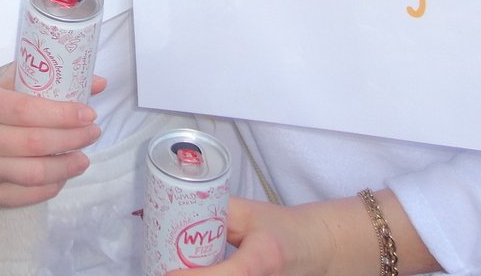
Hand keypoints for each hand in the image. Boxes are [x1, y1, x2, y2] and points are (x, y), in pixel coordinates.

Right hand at [0, 67, 105, 207]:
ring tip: (84, 158)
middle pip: (34, 142)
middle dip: (72, 139)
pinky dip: (52, 186)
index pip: (25, 109)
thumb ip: (54, 81)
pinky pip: (29, 194)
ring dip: (66, 166)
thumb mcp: (16, 86)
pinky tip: (64, 174)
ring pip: (34, 173)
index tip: (89, 114)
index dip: (62, 114)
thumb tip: (99, 83)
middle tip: (93, 133)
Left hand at [164, 191, 435, 275]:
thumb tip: (173, 211)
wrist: (316, 248)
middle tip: (164, 270)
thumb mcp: (249, 213)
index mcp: (262, 259)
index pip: (228, 274)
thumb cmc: (282, 229)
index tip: (167, 272)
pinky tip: (194, 271)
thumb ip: (215, 212)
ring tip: (175, 270)